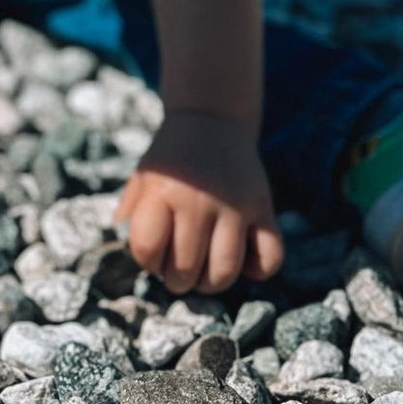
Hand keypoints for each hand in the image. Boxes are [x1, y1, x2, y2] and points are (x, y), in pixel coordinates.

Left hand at [115, 110, 283, 294]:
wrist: (211, 120)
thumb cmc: (171, 157)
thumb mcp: (142, 177)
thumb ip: (132, 214)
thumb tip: (133, 256)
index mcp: (162, 193)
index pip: (148, 250)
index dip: (147, 262)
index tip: (153, 254)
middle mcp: (198, 201)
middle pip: (185, 268)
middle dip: (177, 281)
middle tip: (177, 272)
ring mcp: (235, 206)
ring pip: (225, 271)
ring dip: (211, 284)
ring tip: (204, 275)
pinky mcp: (263, 209)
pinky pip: (270, 257)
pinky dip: (258, 271)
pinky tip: (243, 262)